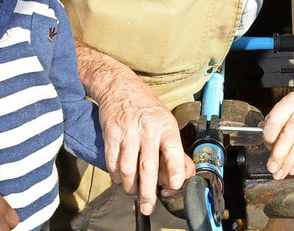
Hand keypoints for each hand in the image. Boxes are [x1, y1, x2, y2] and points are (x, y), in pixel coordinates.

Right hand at [75, 42, 190, 215]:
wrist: (119, 85)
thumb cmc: (146, 106)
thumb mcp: (166, 120)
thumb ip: (173, 146)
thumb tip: (182, 174)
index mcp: (165, 126)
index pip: (173, 152)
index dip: (175, 172)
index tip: (174, 187)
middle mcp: (147, 128)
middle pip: (148, 167)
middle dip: (148, 192)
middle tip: (148, 206)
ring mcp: (128, 131)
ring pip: (128, 168)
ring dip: (130, 187)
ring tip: (133, 193)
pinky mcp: (111, 133)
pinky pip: (112, 161)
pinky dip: (116, 176)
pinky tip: (120, 180)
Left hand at [261, 52, 293, 178]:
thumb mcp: (290, 108)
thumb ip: (276, 120)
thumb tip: (262, 134)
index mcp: (292, 100)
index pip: (276, 119)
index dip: (269, 135)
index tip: (266, 147)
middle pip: (288, 135)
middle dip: (278, 154)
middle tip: (272, 167)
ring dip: (289, 162)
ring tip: (281, 172)